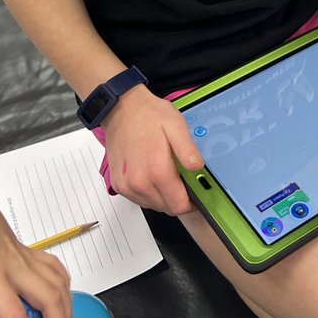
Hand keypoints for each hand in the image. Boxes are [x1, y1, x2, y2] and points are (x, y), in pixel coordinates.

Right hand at [101, 85, 203, 213]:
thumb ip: (188, 150)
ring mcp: (127, 185)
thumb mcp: (176, 126)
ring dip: (163, 196)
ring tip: (164, 173)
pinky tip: (150, 174)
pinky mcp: (118, 185)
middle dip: (178, 198)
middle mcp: (140, 182)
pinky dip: (148, 192)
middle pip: (167, 208)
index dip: (191, 202)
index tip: (195, 193)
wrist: (121, 109)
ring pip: (153, 205)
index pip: (179, 205)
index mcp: (157, 170)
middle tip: (181, 179)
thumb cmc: (148, 116)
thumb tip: (198, 168)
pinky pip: (139, 199)